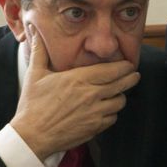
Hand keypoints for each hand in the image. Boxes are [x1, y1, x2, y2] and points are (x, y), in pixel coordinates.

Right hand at [10, 24, 138, 159]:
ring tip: (118, 93)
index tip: (128, 64)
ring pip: (120, 102)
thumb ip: (40, 51)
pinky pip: (112, 118)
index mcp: (79, 79)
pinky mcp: (95, 128)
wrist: (32, 136)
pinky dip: (112, 113)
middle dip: (131, 78)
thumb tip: (35, 31)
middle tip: (134, 75)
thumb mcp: (35, 74)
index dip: (124, 66)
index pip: (112, 70)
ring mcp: (95, 112)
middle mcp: (91, 94)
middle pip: (121, 84)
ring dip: (120, 96)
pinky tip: (106, 110)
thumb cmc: (33, 105)